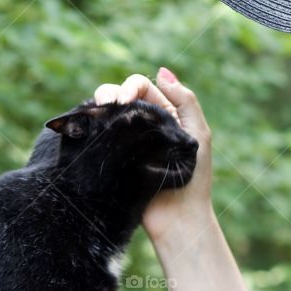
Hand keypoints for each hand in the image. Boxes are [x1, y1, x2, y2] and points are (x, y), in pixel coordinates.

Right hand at [93, 67, 212, 243]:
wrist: (177, 219)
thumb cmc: (194, 178)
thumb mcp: (198, 133)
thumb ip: (185, 101)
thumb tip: (162, 71)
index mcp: (165, 114)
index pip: (143, 88)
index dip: (131, 86)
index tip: (124, 101)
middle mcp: (144, 125)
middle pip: (121, 96)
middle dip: (110, 93)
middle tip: (108, 104)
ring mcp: (126, 142)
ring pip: (106, 114)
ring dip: (99, 107)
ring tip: (97, 112)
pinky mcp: (112, 159)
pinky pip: (98, 137)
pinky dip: (92, 127)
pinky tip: (92, 128)